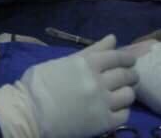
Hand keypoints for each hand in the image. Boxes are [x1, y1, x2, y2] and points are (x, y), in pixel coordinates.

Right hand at [0, 34, 137, 137]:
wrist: (29, 112)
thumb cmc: (40, 83)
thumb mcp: (65, 61)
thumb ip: (91, 51)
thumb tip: (113, 38)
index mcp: (88, 63)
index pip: (119, 57)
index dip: (128, 58)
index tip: (130, 61)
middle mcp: (99, 81)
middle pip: (127, 75)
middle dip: (131, 75)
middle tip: (129, 77)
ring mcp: (102, 103)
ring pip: (128, 95)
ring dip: (127, 93)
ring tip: (121, 95)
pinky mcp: (102, 123)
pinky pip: (124, 115)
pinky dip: (122, 111)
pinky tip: (115, 110)